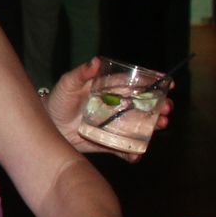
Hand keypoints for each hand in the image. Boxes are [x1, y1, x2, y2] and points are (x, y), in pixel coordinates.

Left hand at [46, 58, 173, 160]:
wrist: (47, 125)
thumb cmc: (58, 100)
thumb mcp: (68, 83)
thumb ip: (82, 73)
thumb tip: (96, 61)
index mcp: (109, 89)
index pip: (134, 83)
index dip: (152, 82)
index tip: (168, 81)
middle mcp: (116, 106)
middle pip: (142, 106)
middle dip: (158, 106)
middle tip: (167, 108)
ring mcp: (113, 125)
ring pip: (138, 126)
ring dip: (152, 127)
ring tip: (161, 125)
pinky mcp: (107, 142)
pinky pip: (123, 149)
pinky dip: (131, 154)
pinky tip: (136, 155)